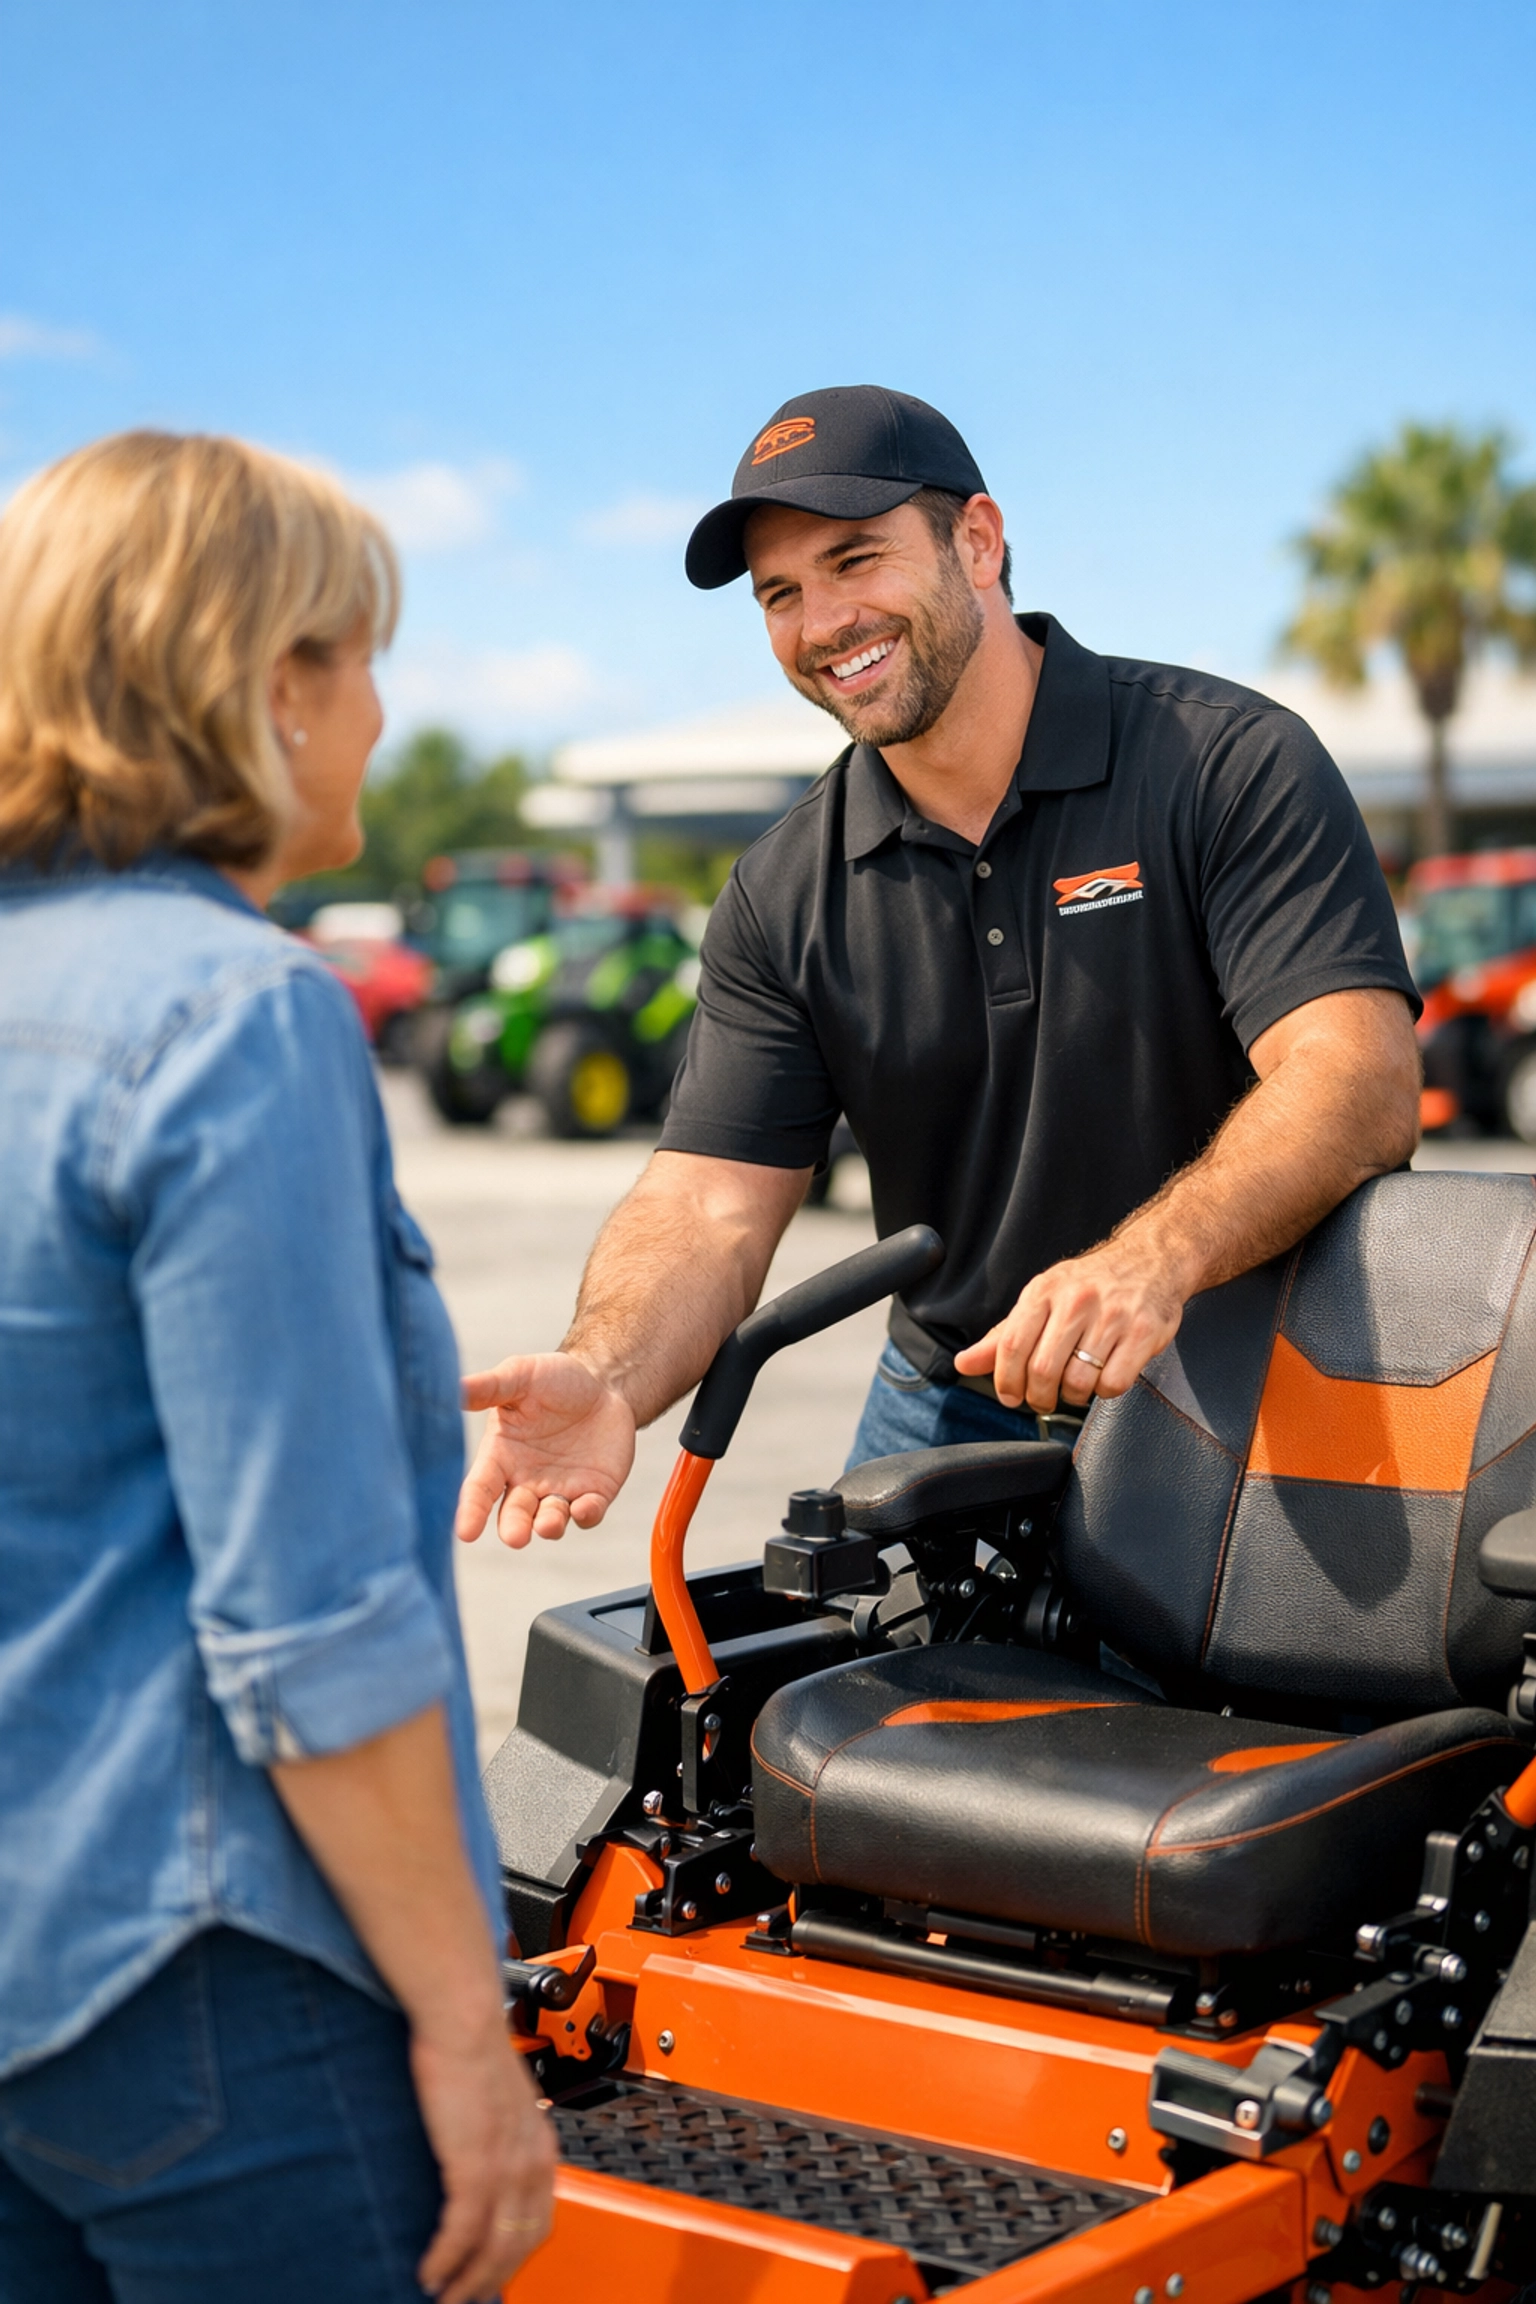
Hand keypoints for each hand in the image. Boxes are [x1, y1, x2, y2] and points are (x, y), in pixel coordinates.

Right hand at [411, 2015, 556, 2303]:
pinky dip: (445, 2260)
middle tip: (464, 2298)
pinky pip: (462, 2231)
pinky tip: (429, 2273)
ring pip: (493, 2249)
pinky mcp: (474, 2164)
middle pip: (519, 2244)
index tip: (491, 2274)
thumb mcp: (498, 2099)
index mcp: (540, 2144)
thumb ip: (496, 2133)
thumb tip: (475, 2158)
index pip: (538, 2220)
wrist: (463, 2017)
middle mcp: (531, 2160)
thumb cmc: (472, 2046)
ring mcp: (505, 2166)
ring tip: (442, 2298)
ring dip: (466, 2282)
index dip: (514, 2256)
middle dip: (490, 2280)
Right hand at [456, 1351, 635, 1546]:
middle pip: (514, 1515)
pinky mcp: (594, 1493)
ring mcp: (560, 1490)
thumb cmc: (554, 1379)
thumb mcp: (521, 1375)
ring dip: (548, 1525)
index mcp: (501, 1456)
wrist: (603, 1383)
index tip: (466, 1532)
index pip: (480, 1489)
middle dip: (514, 1528)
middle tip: (516, 1536)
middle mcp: (526, 1481)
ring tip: (547, 1523)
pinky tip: (585, 1507)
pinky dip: (586, 1514)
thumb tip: (453, 1388)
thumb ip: (490, 1386)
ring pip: (549, 1520)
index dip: (471, 1511)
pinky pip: (588, 1513)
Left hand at [953, 1238, 1184, 1412]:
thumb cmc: (1090, 1285)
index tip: (1011, 1396)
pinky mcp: (1143, 1332)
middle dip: (1039, 1397)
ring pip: (1078, 1382)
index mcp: (1044, 1291)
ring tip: (1076, 1386)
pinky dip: (1104, 1392)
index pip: (1012, 1346)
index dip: (1006, 1381)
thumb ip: (1003, 1336)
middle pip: (1043, 1370)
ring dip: (1073, 1396)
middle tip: (1044, 1399)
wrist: (1150, 1260)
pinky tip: (1104, 1376)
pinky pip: (1114, 1383)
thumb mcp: (1042, 1299)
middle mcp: (1076, 1301)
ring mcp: (1112, 1316)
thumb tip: (963, 1364)